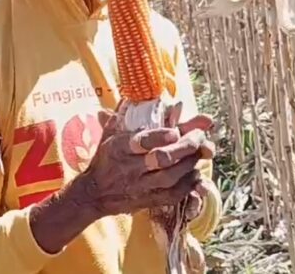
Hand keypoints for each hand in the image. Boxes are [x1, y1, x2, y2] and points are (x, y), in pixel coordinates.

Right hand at [28, 105, 213, 254]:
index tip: (175, 131)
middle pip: (161, 159)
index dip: (160, 136)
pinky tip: (195, 173)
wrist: (94, 194)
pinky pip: (172, 195)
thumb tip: (135, 92)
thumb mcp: (110, 133)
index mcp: (118, 148)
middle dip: (184, 148)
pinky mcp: (148, 201)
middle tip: (198, 138)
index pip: (141, 142)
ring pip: (169, 178)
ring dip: (189, 164)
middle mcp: (129, 168)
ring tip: (200, 152)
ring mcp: (139, 187)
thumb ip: (124, 113)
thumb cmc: (105, 158)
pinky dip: (188, 184)